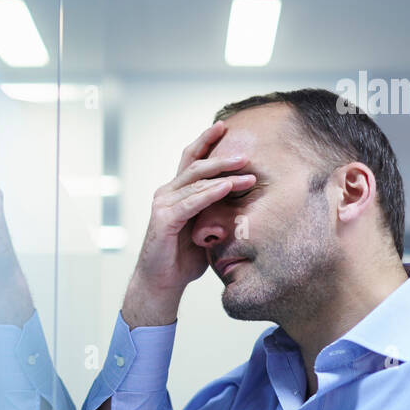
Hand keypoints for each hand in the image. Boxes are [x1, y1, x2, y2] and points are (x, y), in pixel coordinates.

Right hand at [121, 121, 254, 326]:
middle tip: (246, 152)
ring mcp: (163, 204)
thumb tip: (244, 202)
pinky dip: (211, 193)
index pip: (190, 159)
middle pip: (194, 164)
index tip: (224, 126)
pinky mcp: (164, 219)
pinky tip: (228, 187)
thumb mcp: (205, 228)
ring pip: (195, 180)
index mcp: (175, 192)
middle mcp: (166, 193)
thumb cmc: (183, 258)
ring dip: (224, 174)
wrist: (161, 282)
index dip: (206, 141)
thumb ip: (216, 211)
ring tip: (247, 171)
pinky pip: (192, 202)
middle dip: (220, 155)